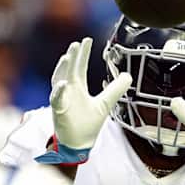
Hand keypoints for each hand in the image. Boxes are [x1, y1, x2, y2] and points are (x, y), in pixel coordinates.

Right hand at [49, 37, 131, 152]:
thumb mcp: (105, 104)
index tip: (87, 40)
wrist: (79, 144)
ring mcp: (62, 101)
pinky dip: (59, 92)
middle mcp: (68, 91)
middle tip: (76, 43)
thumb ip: (116, 89)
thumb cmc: (87, 124)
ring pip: (59, 81)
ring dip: (62, 69)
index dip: (83, 54)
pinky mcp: (58, 112)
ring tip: (67, 57)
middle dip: (73, 57)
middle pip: (69, 70)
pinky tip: (63, 84)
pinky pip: (56, 100)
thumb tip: (128, 76)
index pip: (79, 67)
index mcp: (78, 88)